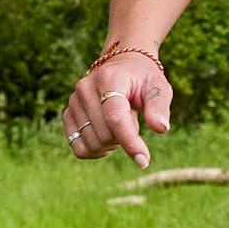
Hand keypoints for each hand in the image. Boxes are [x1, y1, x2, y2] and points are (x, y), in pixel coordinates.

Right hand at [63, 47, 173, 165]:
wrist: (122, 66)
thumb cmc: (143, 79)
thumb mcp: (159, 87)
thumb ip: (159, 106)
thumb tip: (161, 128)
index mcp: (109, 79)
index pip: (115, 117)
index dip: (130, 141)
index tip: (144, 161)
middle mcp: (85, 88)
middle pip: (105, 135)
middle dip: (124, 137)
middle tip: (133, 119)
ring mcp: (73, 102)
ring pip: (92, 145)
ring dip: (111, 144)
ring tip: (119, 124)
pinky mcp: (68, 114)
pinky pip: (79, 148)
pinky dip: (96, 150)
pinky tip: (107, 135)